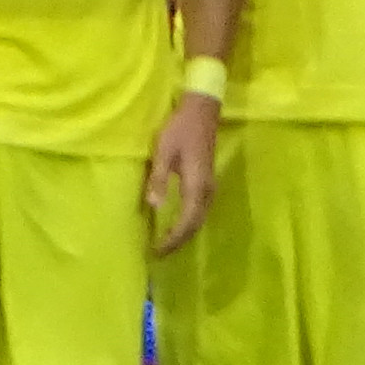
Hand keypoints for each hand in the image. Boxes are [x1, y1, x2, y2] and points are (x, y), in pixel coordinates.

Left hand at [145, 91, 220, 254]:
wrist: (202, 111)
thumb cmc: (180, 129)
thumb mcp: (164, 152)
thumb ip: (159, 179)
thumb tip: (154, 206)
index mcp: (196, 186)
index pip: (186, 222)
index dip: (173, 239)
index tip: (157, 250)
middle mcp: (207, 191)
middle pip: (195, 225)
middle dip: (179, 241)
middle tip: (160, 253)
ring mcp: (210, 187)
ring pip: (199, 219)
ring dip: (184, 233)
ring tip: (167, 243)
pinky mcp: (207, 183)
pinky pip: (200, 211)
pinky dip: (189, 223)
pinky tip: (178, 224)